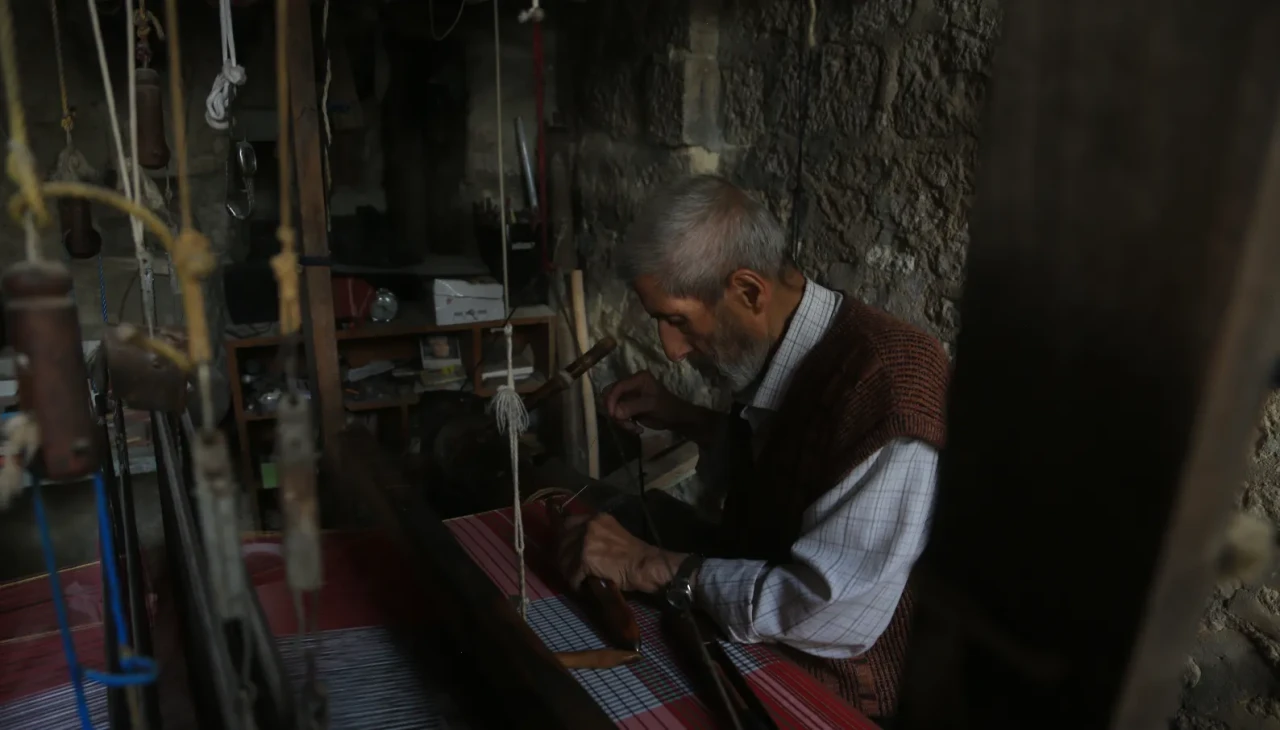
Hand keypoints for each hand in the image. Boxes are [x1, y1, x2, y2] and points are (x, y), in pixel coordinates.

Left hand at [557, 512, 683, 593]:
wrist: (645, 566)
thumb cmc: (633, 555)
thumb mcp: (611, 535)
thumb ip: (593, 535)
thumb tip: (575, 546)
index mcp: (595, 519)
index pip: (567, 523)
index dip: (563, 538)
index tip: (563, 549)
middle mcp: (588, 526)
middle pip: (562, 542)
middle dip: (563, 557)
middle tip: (568, 569)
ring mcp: (585, 541)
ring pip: (564, 559)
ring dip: (568, 572)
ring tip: (576, 580)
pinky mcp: (585, 558)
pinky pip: (572, 574)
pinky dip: (576, 584)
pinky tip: (582, 587)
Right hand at [602, 371, 687, 433]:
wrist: (675, 418)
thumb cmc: (666, 408)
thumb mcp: (651, 405)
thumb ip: (632, 407)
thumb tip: (615, 413)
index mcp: (638, 379)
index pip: (618, 386)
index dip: (612, 400)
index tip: (613, 415)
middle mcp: (631, 385)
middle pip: (611, 397)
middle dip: (616, 412)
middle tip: (623, 423)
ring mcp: (629, 396)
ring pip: (614, 408)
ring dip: (621, 421)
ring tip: (634, 428)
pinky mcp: (628, 407)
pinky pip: (619, 415)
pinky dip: (625, 423)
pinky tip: (637, 429)